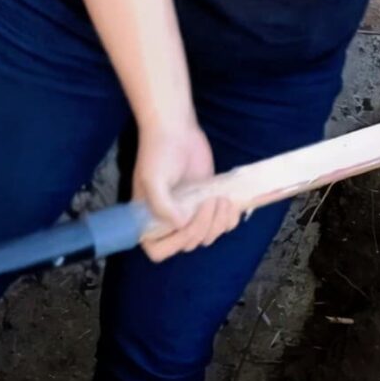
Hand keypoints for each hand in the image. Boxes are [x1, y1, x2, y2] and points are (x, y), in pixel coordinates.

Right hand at [133, 120, 241, 260]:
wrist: (176, 130)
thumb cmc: (158, 152)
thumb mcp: (153, 179)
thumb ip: (162, 206)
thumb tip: (181, 225)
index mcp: (148, 219)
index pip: (159, 250)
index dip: (175, 244)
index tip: (186, 223)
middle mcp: (169, 222)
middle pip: (189, 244)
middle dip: (202, 227)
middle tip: (209, 201)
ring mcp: (190, 215)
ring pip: (208, 237)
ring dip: (219, 223)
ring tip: (221, 199)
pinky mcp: (208, 206)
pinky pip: (222, 225)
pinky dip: (229, 220)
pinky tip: (230, 204)